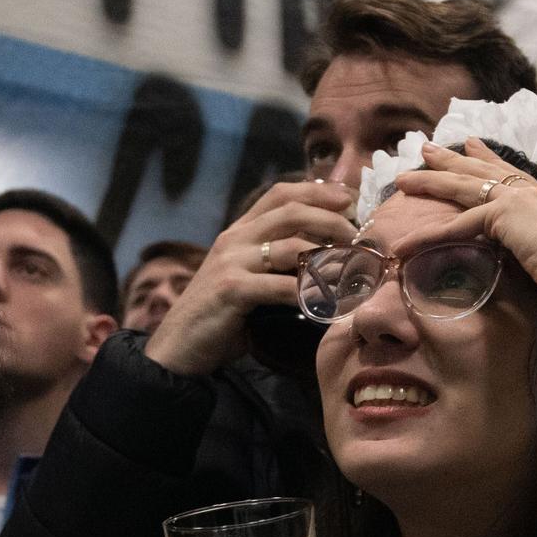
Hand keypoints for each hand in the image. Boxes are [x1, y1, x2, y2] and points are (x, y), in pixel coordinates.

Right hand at [142, 180, 355, 376]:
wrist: (178, 345)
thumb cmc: (221, 315)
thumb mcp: (248, 278)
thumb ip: (276, 263)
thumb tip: (326, 255)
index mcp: (240, 231)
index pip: (280, 194)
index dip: (317, 191)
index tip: (349, 199)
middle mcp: (235, 238)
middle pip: (291, 211)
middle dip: (332, 219)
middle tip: (358, 236)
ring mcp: (231, 262)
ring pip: (291, 246)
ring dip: (329, 257)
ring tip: (351, 271)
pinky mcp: (231, 289)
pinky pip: (280, 286)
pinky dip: (309, 294)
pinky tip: (328, 305)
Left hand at [390, 139, 536, 286]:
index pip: (516, 176)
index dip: (492, 159)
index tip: (474, 146)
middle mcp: (534, 195)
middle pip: (486, 170)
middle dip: (455, 159)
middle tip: (429, 148)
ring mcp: (518, 200)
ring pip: (465, 187)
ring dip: (431, 183)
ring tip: (403, 180)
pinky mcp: (502, 215)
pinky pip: (456, 226)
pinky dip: (429, 237)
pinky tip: (404, 246)